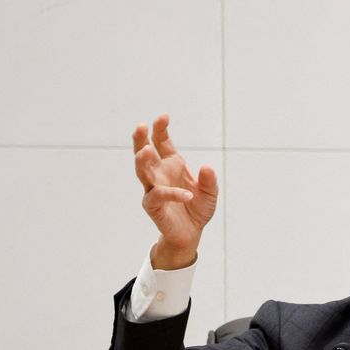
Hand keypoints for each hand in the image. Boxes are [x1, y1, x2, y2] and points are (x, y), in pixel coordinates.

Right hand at [132, 114, 217, 269]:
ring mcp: (153, 189)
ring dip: (142, 161)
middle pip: (144, 154)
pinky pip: (159, 196)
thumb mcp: (210, 192)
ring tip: (145, 150)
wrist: (191, 232)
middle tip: (140, 126)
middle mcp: (159, 174)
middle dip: (140, 140)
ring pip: (142, 172)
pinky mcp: (153, 206)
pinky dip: (172, 194)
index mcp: (171, 164)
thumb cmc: (197, 208)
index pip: (162, 142)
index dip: (160, 129)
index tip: (164, 116)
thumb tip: (207, 167)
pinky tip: (186, 194)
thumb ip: (209, 180)